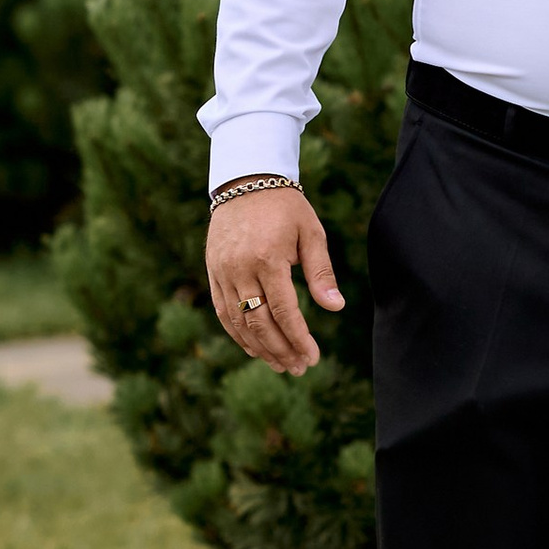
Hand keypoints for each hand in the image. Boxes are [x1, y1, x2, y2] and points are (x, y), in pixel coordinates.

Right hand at [207, 188, 343, 372]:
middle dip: (281, 350)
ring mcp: (222, 272)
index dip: (299, 339)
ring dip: (259, 348)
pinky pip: (222, 311)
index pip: (284, 311)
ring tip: (281, 365)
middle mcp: (240, 269)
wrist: (245, 181)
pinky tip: (254, 349)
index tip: (313, 357)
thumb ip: (321, 272)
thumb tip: (336, 308)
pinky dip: (237, 334)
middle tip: (299, 368)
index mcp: (268, 259)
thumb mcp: (311, 233)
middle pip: (259, 323)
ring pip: (238, 322)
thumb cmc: (286, 206)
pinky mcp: (213, 272)